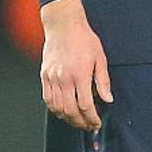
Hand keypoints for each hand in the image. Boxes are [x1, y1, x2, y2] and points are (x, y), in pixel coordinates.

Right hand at [39, 0, 113, 130]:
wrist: (63, 25)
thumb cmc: (83, 38)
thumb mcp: (99, 57)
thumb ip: (103, 80)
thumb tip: (108, 99)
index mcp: (80, 74)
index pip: (85, 105)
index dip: (92, 118)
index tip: (96, 123)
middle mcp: (64, 78)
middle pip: (70, 110)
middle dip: (81, 122)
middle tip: (88, 126)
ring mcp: (52, 77)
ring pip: (57, 108)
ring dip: (68, 119)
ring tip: (77, 121)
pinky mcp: (44, 75)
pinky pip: (47, 99)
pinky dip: (55, 109)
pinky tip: (63, 111)